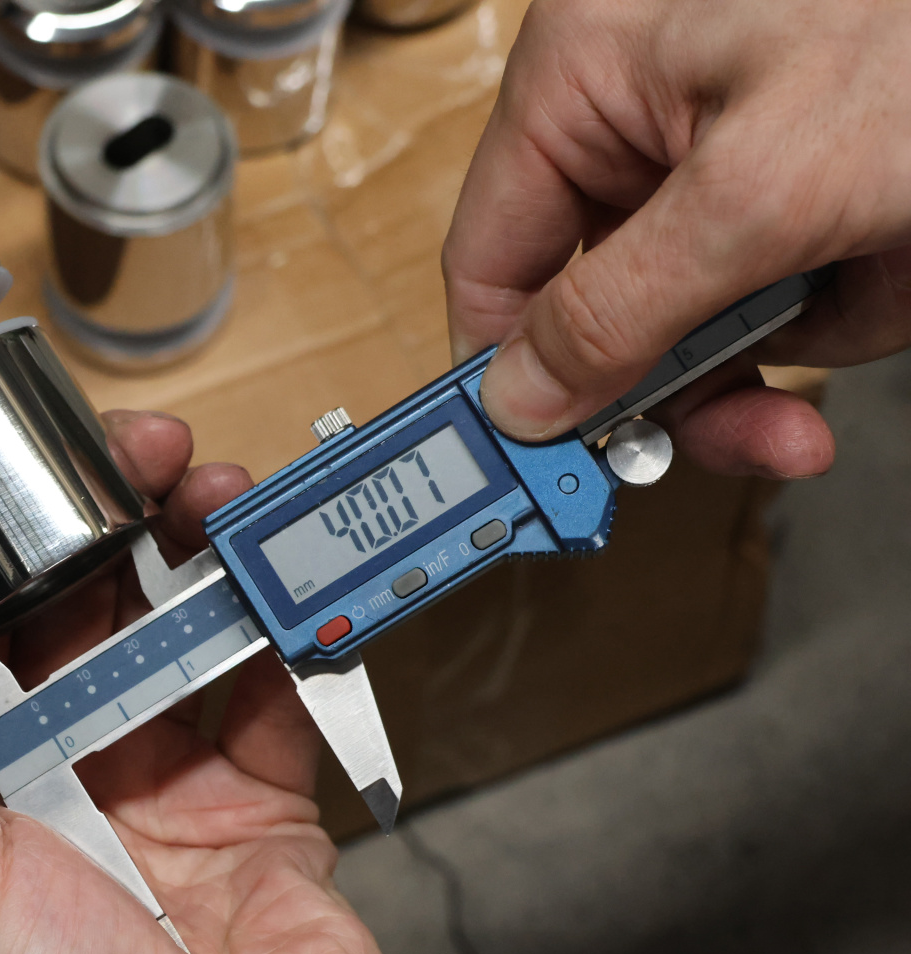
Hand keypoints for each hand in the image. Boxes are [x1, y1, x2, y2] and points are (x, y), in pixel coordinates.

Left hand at [0, 410, 399, 953]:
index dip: (12, 538)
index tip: (39, 465)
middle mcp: (76, 781)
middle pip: (99, 616)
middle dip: (125, 522)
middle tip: (153, 456)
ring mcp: (179, 792)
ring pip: (191, 636)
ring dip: (207, 555)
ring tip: (221, 496)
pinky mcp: (272, 810)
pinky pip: (280, 696)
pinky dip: (288, 629)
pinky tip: (279, 579)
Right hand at [443, 0, 910, 477]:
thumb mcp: (762, 194)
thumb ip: (618, 310)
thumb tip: (520, 400)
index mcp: (582, 80)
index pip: (491, 262)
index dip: (515, 371)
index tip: (552, 465)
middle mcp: (638, 114)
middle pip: (601, 303)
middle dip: (689, 373)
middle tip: (758, 433)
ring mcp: (724, 147)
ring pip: (702, 312)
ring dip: (790, 335)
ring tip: (875, 282)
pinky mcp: (800, 175)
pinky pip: (782, 288)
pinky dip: (846, 303)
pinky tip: (895, 263)